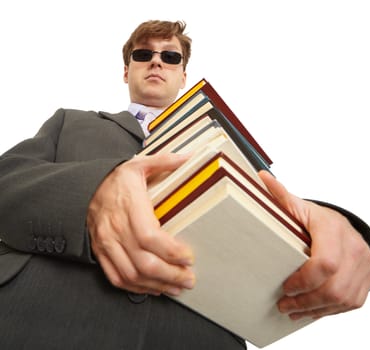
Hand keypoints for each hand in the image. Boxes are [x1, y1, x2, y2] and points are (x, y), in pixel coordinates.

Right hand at [87, 153, 194, 295]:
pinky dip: (137, 288)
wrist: (83, 189)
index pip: (150, 236)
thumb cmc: (114, 179)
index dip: (171, 251)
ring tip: (177, 287)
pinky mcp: (101, 253)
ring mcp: (107, 244)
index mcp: (129, 207)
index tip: (189, 256)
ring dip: (157, 285)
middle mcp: (116, 229)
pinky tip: (154, 288)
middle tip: (189, 279)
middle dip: (170, 274)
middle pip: (144, 262)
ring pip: (132, 274)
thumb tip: (190, 157)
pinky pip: (117, 277)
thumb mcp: (138, 165)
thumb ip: (165, 161)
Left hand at [259, 170, 369, 319]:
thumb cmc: (320, 219)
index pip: (325, 262)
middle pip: (333, 287)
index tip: (286, 286)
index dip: (304, 280)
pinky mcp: (366, 279)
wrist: (347, 226)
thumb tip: (262, 177)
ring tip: (294, 310)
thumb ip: (282, 196)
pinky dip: (330, 310)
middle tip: (284, 304)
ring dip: (316, 309)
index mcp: (333, 229)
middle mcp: (353, 248)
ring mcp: (363, 265)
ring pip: (342, 299)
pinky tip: (312, 310)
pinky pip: (351, 303)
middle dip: (306, 300)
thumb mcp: (301, 207)